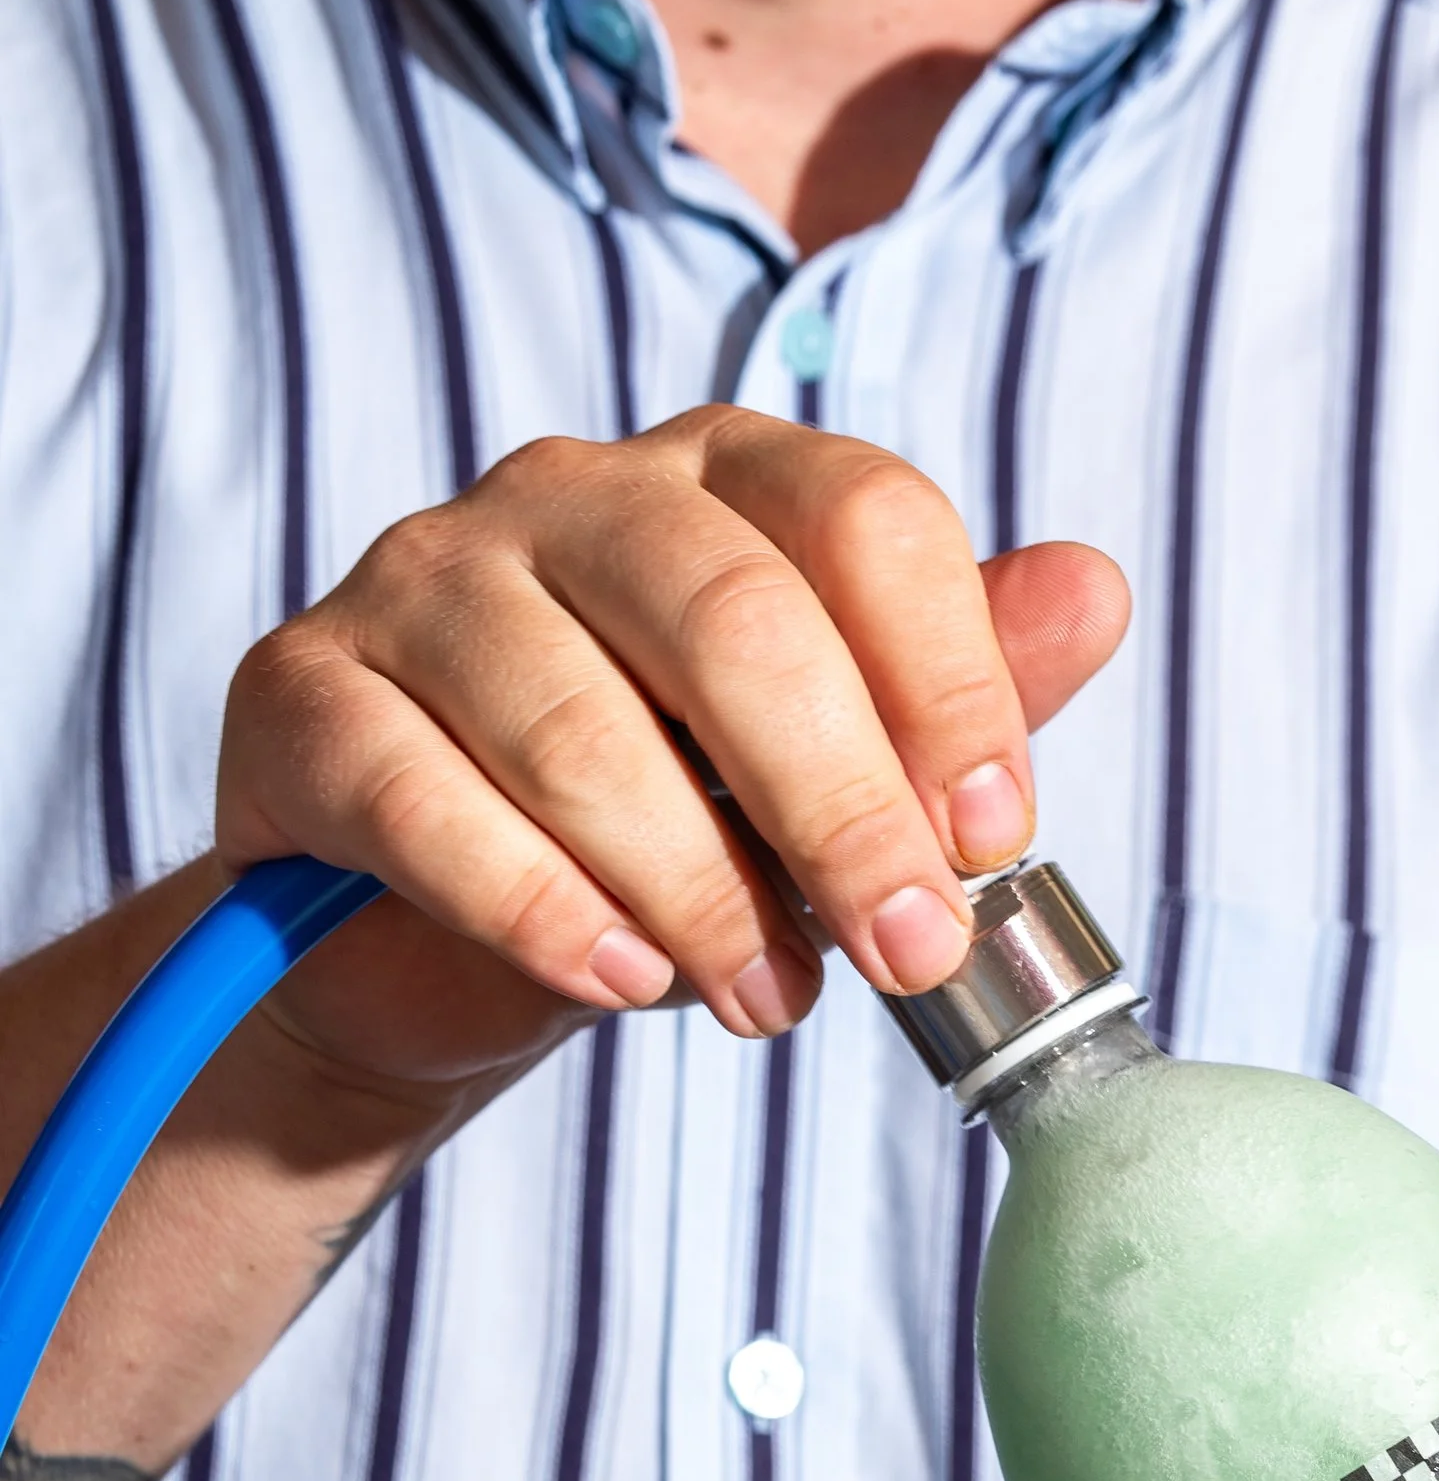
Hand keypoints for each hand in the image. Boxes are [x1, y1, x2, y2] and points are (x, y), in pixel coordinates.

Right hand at [216, 408, 1128, 1097]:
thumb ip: (962, 690)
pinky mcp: (302, 693)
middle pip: (733, 618)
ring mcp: (420, 578)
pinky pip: (423, 799)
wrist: (447, 943)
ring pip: (577, 722)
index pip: (865, 517)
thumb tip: (1094, 590)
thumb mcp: (839, 772)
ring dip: (696, 893)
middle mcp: (567, 491)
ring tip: (764, 1003)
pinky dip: (537, 909)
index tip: (991, 842)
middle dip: (842, 812)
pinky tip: (611, 980)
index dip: (950, 686)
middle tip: (907, 954)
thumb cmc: (674, 829)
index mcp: (724, 477)